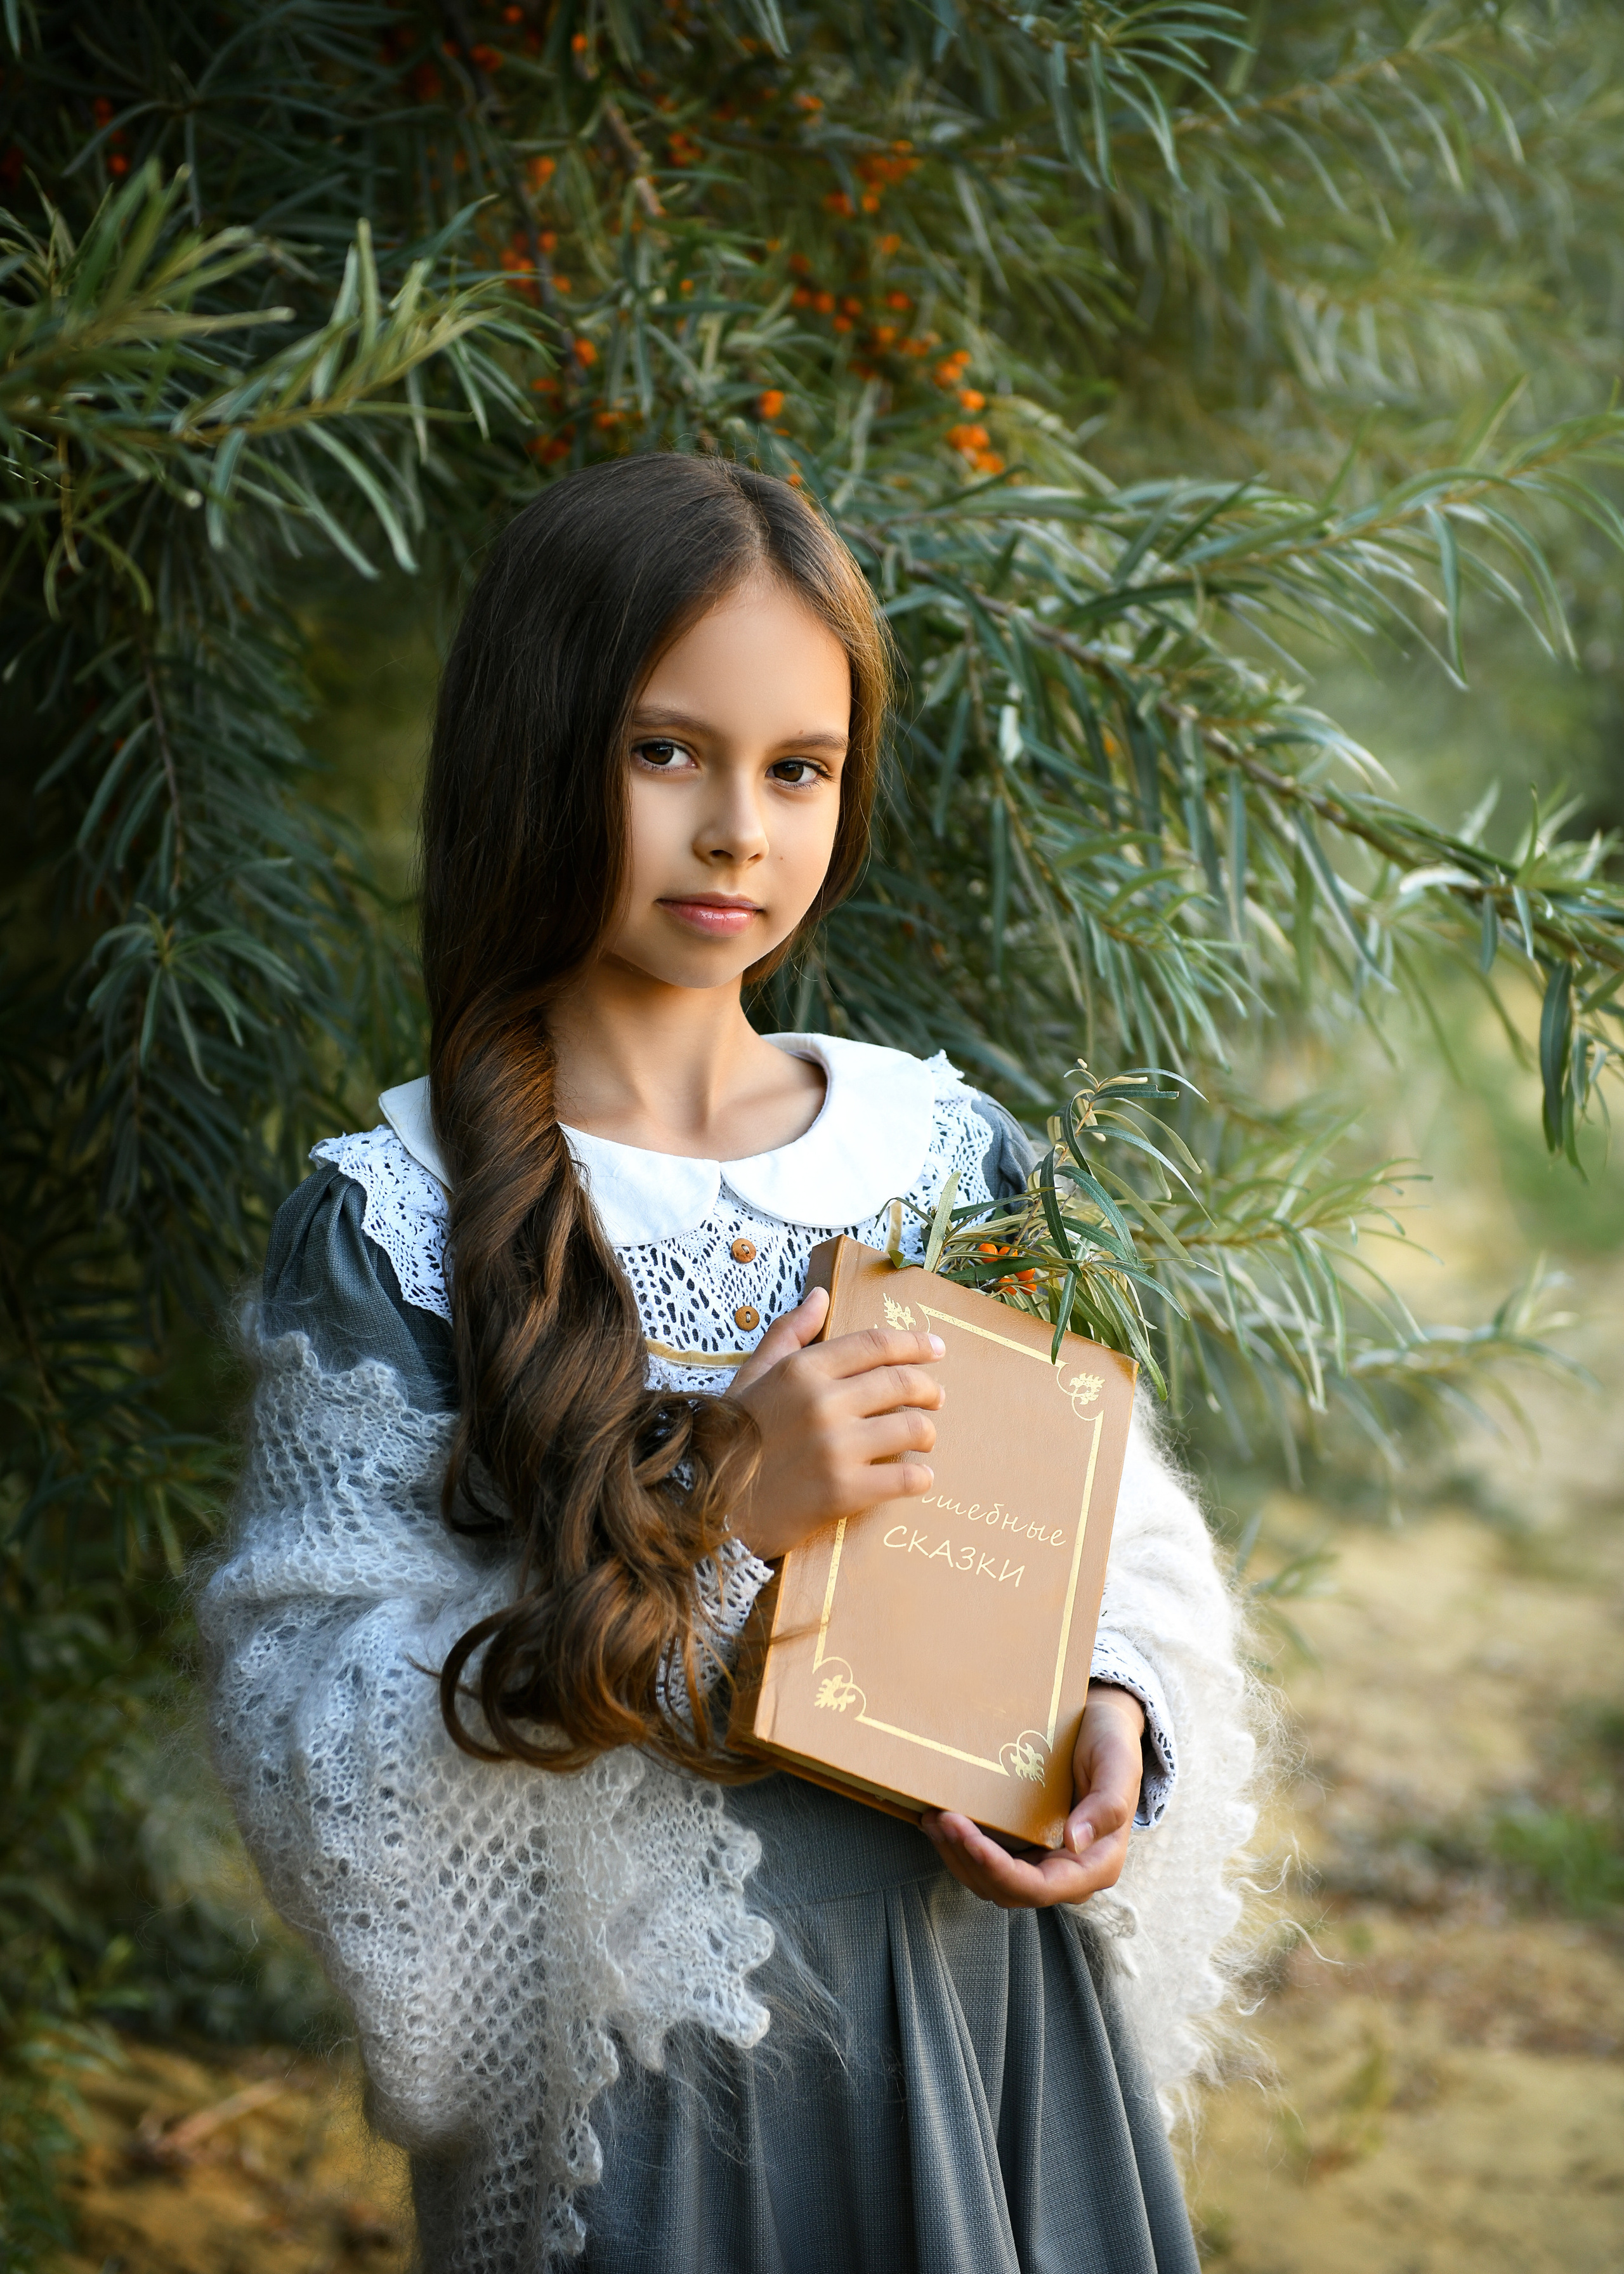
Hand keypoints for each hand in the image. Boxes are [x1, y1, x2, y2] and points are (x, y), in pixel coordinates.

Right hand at [727, 1286, 946, 1561]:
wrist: (705, 1505)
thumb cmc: (730, 1438)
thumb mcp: (751, 1376)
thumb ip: (788, 1334)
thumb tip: (820, 1296)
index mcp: (802, 1370)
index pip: (875, 1345)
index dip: (915, 1343)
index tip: (937, 1348)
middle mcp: (823, 1403)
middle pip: (902, 1383)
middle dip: (929, 1389)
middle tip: (936, 1397)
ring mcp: (836, 1448)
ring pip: (912, 1429)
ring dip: (927, 1433)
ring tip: (924, 1439)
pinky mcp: (844, 1491)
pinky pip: (907, 1477)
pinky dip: (920, 1477)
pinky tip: (917, 1477)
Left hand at [919, 1682, 1144, 1908]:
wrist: (1102, 1729)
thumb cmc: (1113, 1745)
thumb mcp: (1118, 1766)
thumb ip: (1107, 1806)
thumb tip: (1075, 1842)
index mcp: (1096, 1866)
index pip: (1039, 1888)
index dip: (999, 1871)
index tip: (969, 1839)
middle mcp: (1067, 1873)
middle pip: (1007, 1890)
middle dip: (969, 1859)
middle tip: (942, 1818)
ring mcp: (1042, 1863)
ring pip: (990, 1881)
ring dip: (957, 1855)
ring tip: (932, 1818)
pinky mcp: (1024, 1849)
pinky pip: (987, 1862)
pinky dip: (960, 1846)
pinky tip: (938, 1820)